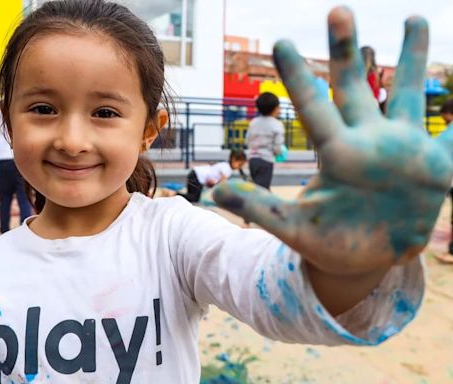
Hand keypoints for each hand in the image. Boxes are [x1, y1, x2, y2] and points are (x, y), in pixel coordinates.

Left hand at [214, 7, 452, 276]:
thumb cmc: (328, 242)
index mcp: (337, 154)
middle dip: (346, 52)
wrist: (364, 259)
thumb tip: (216, 192)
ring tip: (414, 18)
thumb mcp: (292, 228)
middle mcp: (368, 142)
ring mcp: (403, 149)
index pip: (314, 107)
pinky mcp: (435, 167)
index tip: (281, 43)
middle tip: (337, 10)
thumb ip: (259, 208)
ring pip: (405, 95)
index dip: (298, 77)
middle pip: (354, 88)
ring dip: (410, 60)